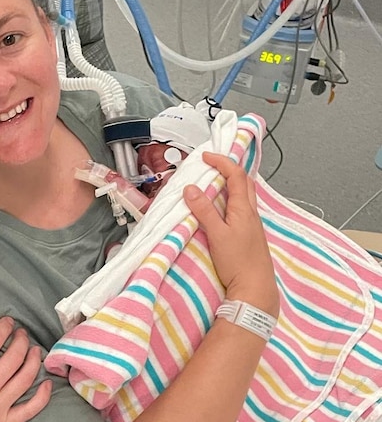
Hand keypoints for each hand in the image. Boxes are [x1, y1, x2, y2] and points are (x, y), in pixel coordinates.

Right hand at [0, 310, 50, 421]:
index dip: (4, 327)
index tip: (8, 322)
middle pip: (14, 357)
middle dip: (21, 340)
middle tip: (22, 333)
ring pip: (25, 379)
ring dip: (34, 360)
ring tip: (34, 350)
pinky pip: (30, 409)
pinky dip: (42, 396)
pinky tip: (46, 383)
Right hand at [182, 152, 278, 316]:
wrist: (255, 288)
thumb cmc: (238, 262)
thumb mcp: (217, 234)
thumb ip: (204, 210)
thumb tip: (191, 188)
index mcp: (244, 209)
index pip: (236, 176)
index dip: (222, 162)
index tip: (206, 157)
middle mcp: (251, 214)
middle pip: (244, 183)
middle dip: (229, 169)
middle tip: (212, 165)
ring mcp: (252, 225)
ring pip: (244, 196)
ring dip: (230, 184)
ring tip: (213, 183)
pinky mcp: (248, 235)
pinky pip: (241, 209)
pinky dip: (230, 199)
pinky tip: (221, 208)